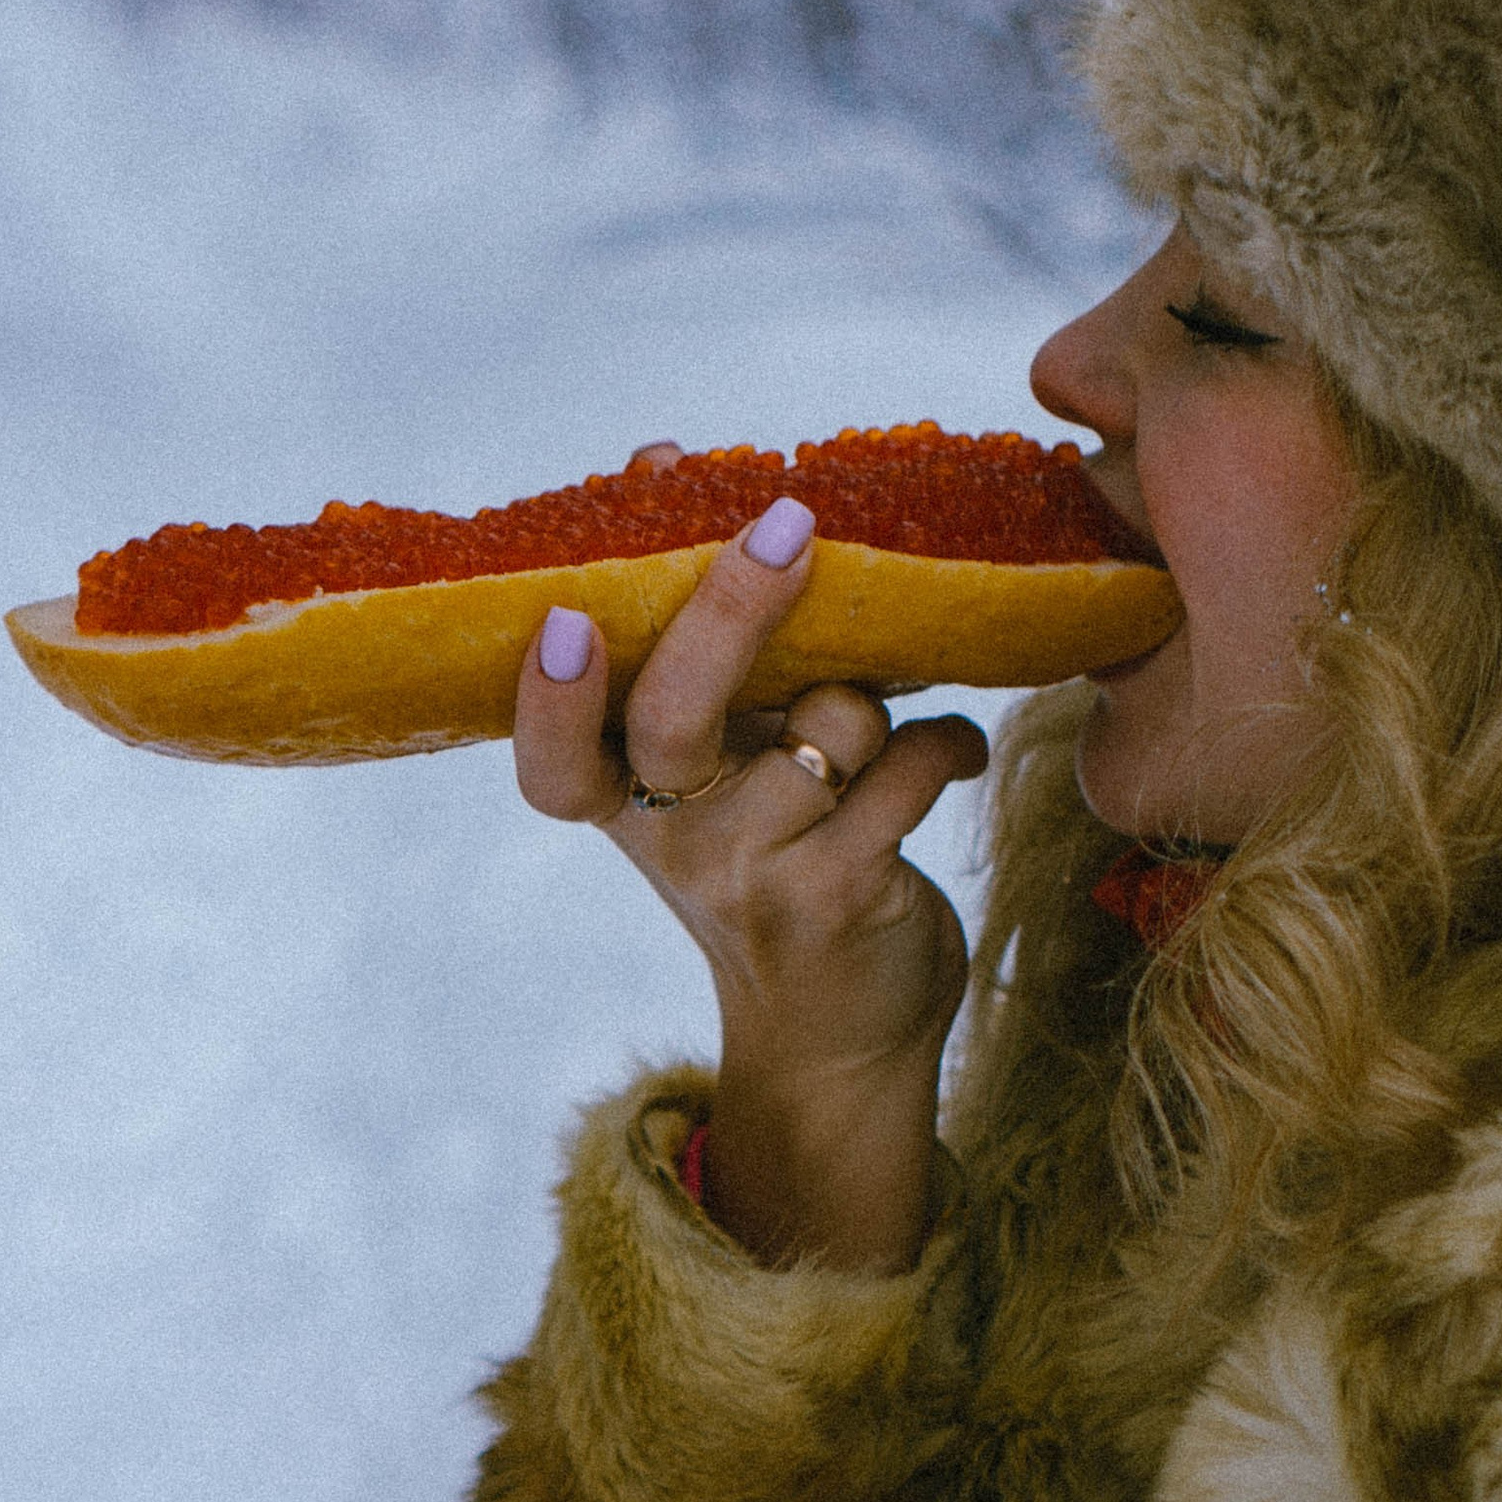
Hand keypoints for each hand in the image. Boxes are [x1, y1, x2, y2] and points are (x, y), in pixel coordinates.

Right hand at [514, 459, 986, 1272]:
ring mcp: (757, 873)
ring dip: (878, 696)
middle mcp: (678, 842)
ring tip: (887, 724)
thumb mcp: (717, 768)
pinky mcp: (844, 894)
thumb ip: (695, 644)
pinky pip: (909, 766)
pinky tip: (954, 756)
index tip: (562, 616)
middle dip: (730, 611)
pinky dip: (947, 742)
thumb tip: (655, 459)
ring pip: (831, 720)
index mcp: (630, 804)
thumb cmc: (778, 864)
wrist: (837, 1042)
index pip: (555, 762)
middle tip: (787, 523)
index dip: (547, 698)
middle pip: (677, 715)